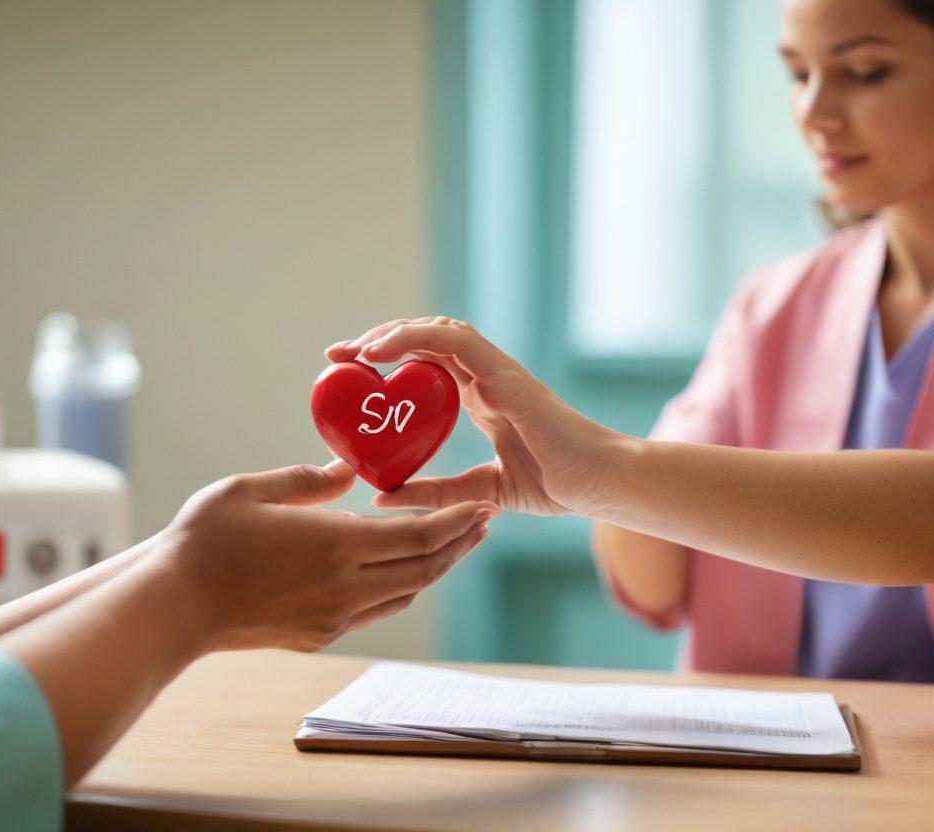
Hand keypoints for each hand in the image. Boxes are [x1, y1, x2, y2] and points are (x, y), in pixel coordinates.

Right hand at [156, 459, 497, 652]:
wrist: (173, 609)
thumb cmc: (202, 542)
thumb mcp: (250, 491)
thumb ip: (307, 480)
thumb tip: (348, 468)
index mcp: (335, 545)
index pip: (417, 535)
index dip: (456, 521)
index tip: (480, 505)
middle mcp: (345, 587)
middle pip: (424, 567)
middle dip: (460, 543)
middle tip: (483, 521)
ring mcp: (335, 617)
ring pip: (406, 592)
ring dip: (436, 567)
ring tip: (454, 543)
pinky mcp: (320, 635)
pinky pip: (378, 609)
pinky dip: (403, 586)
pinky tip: (405, 570)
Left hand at [325, 317, 618, 514]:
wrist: (598, 485)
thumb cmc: (555, 485)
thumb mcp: (478, 492)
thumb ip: (435, 492)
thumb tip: (380, 497)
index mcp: (479, 398)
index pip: (424, 364)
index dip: (384, 362)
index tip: (344, 374)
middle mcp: (484, 377)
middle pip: (424, 340)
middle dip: (377, 341)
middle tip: (335, 358)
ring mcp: (496, 371)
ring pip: (436, 330)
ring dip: (390, 333)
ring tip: (354, 351)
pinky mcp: (506, 373)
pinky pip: (456, 341)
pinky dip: (414, 338)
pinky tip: (381, 353)